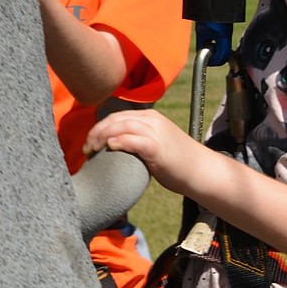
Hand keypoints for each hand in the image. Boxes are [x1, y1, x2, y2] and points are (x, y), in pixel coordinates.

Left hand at [83, 109, 203, 197]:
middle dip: (96, 131)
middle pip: (116, 119)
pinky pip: (135, 140)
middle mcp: (152, 121)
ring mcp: (156, 133)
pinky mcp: (158, 149)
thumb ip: (138, 142)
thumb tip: (117, 149)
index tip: (89, 142)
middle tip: (86, 148)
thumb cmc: (178, 163)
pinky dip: (120, 141)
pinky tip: (110, 147)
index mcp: (151, 118)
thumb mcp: (156, 145)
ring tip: (92, 149)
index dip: (99, 127)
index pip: (118, 116)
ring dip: (102, 136)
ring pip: (122, 126)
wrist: (201, 171)